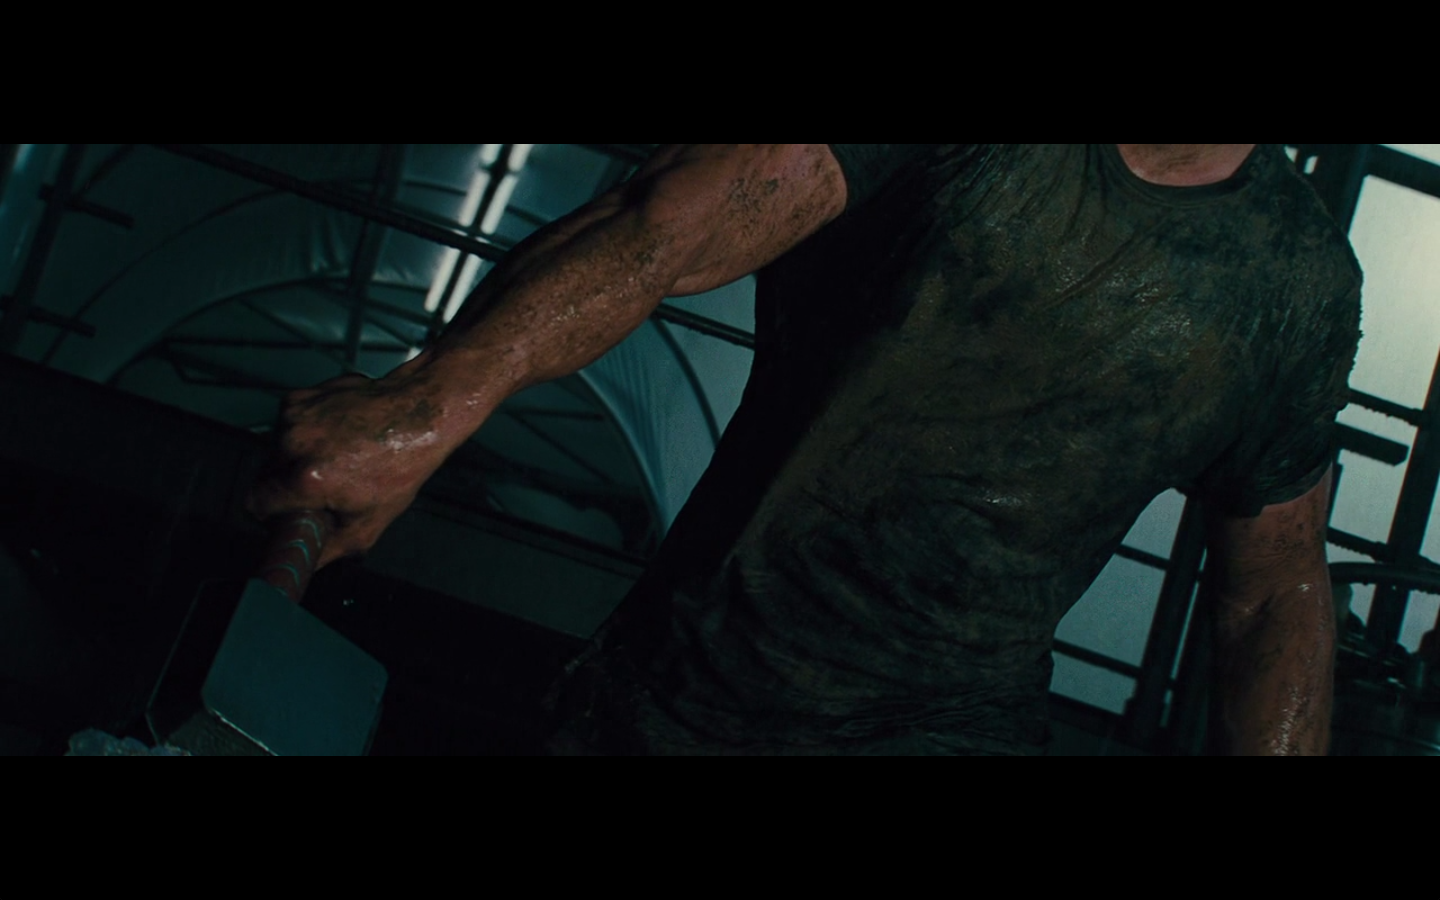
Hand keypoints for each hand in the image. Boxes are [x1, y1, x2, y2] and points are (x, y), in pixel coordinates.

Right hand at [247, 366, 462, 567]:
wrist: (419, 414)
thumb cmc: (401, 465)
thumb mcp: (368, 524)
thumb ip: (326, 550)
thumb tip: (303, 562)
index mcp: (306, 478)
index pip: (255, 504)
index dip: (271, 513)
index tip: (288, 512)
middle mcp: (294, 444)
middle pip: (264, 476)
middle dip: (285, 485)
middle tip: (322, 486)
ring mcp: (295, 416)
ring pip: (275, 449)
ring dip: (294, 457)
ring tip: (335, 458)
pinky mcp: (300, 397)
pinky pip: (287, 424)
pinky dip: (304, 432)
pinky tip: (335, 436)